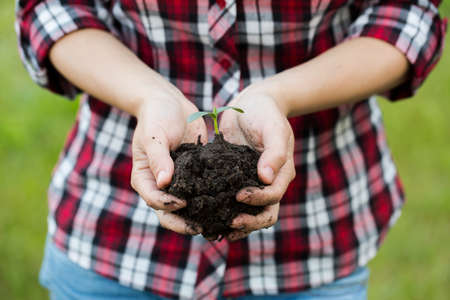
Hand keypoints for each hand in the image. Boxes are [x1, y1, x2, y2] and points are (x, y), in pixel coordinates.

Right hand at [131, 91, 206, 234]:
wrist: (169, 103)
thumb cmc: (156, 116)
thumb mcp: (154, 135)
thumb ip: (159, 158)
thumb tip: (164, 183)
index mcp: (145, 178)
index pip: (154, 199)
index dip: (167, 205)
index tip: (182, 204)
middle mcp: (160, 185)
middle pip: (169, 213)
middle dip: (184, 223)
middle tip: (202, 229)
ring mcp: (178, 182)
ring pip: (187, 208)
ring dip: (201, 218)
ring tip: (219, 227)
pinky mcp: (194, 176)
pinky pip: (202, 192)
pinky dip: (212, 201)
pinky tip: (229, 207)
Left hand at [219, 85, 295, 240]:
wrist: (253, 103)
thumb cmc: (266, 113)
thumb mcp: (274, 129)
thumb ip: (275, 152)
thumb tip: (266, 178)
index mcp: (281, 174)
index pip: (273, 196)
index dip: (258, 200)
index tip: (239, 196)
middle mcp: (267, 183)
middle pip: (264, 214)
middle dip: (248, 223)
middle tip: (228, 224)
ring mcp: (251, 183)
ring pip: (247, 213)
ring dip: (236, 224)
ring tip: (215, 230)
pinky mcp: (234, 180)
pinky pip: (230, 201)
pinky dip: (221, 211)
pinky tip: (205, 216)